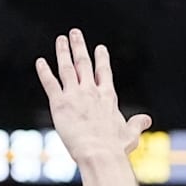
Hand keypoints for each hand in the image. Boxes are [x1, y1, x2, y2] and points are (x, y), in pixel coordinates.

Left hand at [36, 29, 151, 161]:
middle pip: (84, 64)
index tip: (100, 48)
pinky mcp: (60, 103)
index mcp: (108, 97)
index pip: (104, 73)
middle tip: (75, 33)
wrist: (100, 153)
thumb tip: (146, 119)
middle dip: (80, 47)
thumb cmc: (115, 148)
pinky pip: (50, 83)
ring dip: (63, 52)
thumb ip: (137, 124)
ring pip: (67, 68)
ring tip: (61, 39)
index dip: (101, 60)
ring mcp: (75, 95)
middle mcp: (92, 92)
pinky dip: (44, 71)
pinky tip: (40, 61)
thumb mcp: (130, 134)